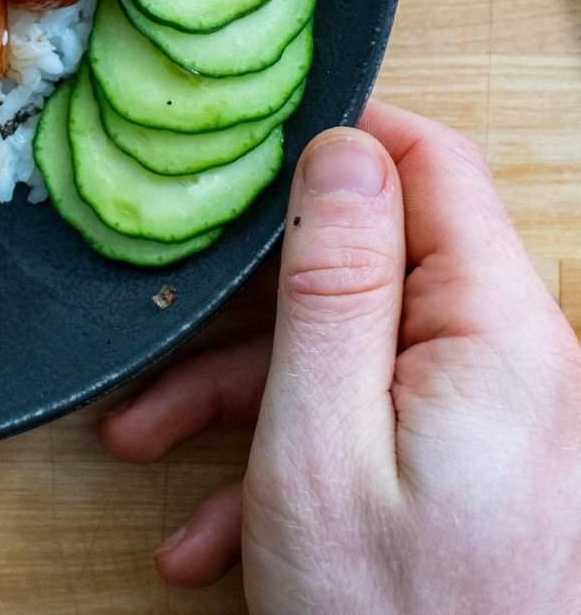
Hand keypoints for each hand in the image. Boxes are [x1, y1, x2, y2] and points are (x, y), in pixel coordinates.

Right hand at [99, 100, 580, 610]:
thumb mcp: (322, 441)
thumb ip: (336, 281)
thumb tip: (342, 145)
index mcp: (497, 335)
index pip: (432, 165)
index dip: (337, 141)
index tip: (245, 156)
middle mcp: (518, 367)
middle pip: (374, 268)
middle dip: (252, 304)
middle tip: (160, 338)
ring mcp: (502, 426)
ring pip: (357, 352)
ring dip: (246, 391)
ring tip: (147, 442)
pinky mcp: (481, 476)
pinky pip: (378, 426)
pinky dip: (291, 457)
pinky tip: (216, 525)